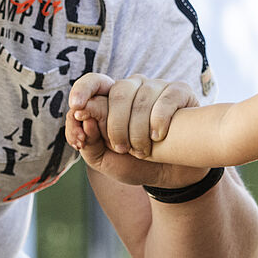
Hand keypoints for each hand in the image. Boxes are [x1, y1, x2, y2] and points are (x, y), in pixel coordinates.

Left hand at [66, 73, 194, 160]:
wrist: (168, 176)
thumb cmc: (133, 164)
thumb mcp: (103, 160)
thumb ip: (87, 141)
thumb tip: (81, 115)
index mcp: (109, 98)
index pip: (93, 82)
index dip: (82, 91)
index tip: (77, 109)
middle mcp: (133, 87)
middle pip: (119, 92)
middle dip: (117, 126)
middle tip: (121, 149)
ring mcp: (157, 86)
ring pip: (143, 98)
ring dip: (139, 131)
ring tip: (142, 152)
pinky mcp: (180, 92)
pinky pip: (167, 99)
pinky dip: (160, 121)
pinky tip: (158, 137)